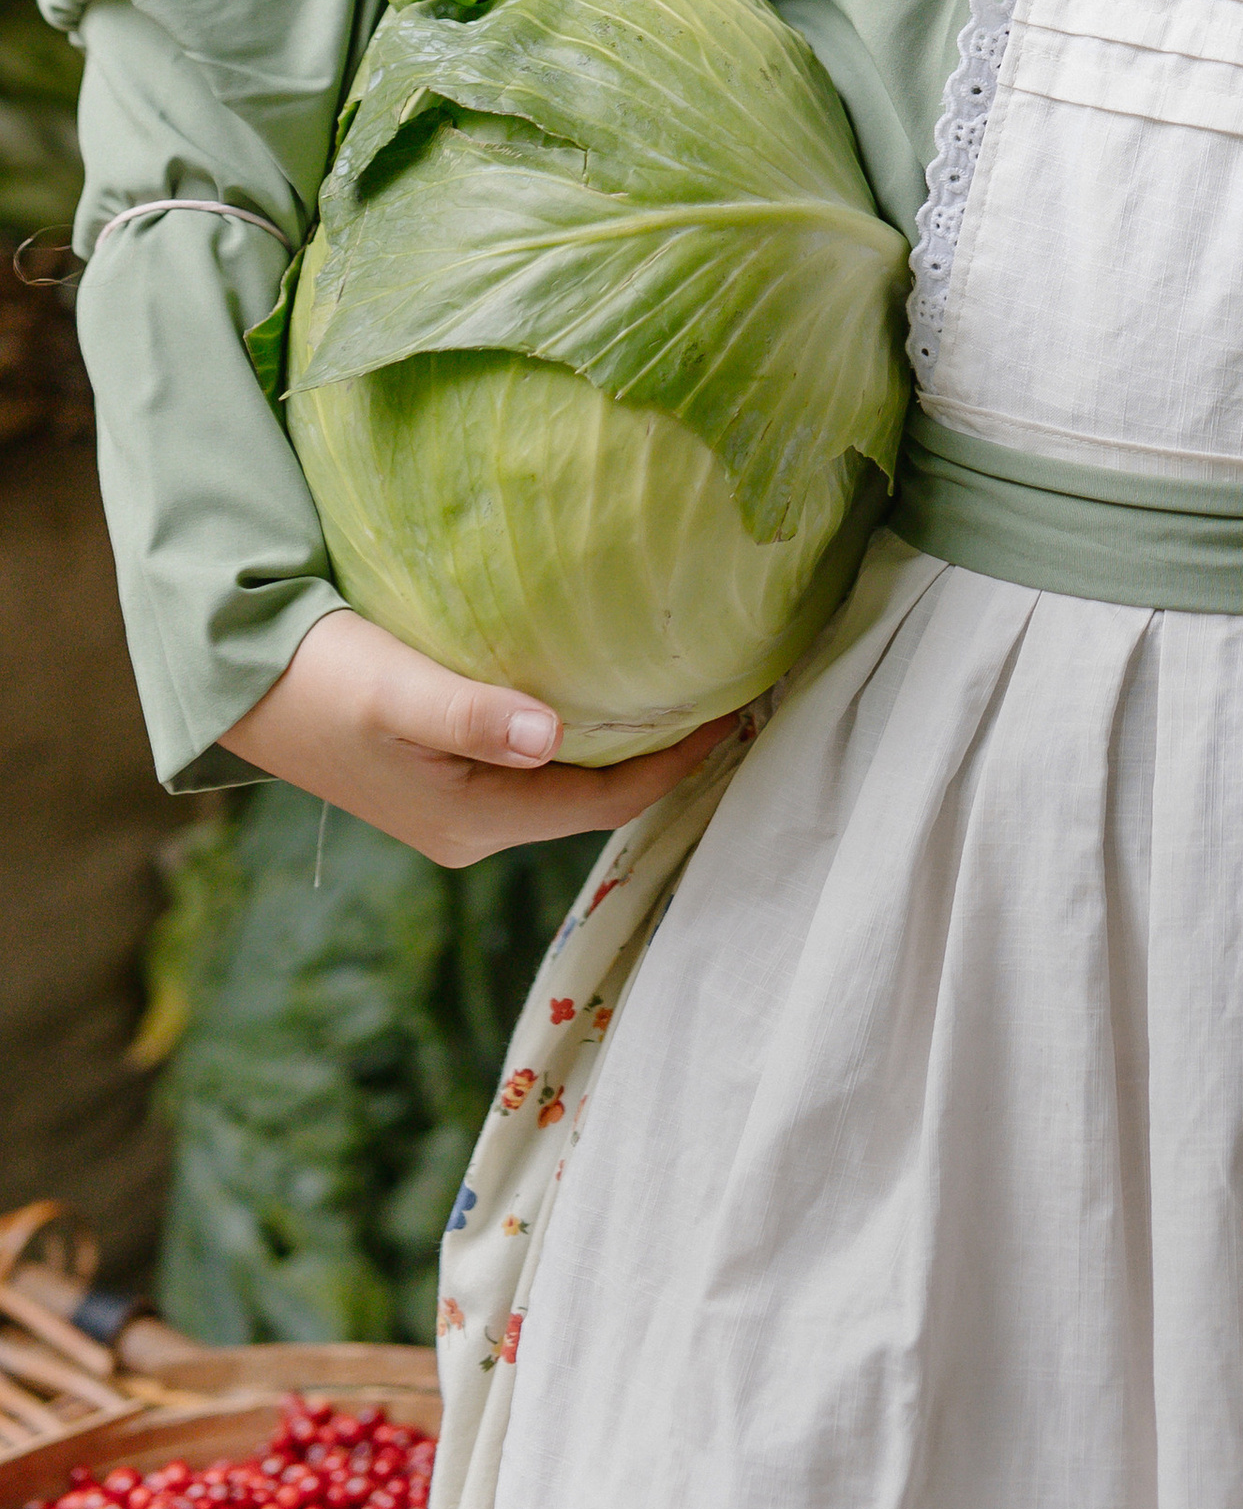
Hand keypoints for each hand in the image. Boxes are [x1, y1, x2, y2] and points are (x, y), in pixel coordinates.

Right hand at [220, 605, 738, 867]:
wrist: (242, 682)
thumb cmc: (320, 679)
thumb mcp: (398, 690)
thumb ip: (473, 715)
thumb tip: (552, 737)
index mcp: (471, 821)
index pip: (602, 802)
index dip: (674, 764)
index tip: (736, 713)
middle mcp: (471, 829)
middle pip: (592, 799)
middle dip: (661, 756)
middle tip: (725, 696)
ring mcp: (456, 808)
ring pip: (565, 783)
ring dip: (622, 744)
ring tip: (682, 693)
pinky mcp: (442, 777)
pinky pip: (536, 765)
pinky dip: (581, 735)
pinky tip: (605, 692)